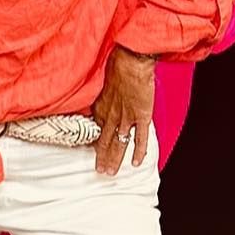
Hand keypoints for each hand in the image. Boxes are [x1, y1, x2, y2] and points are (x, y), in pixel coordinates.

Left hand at [91, 45, 156, 173]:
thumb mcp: (102, 85)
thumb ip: (102, 98)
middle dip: (103, 158)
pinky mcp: (141, 117)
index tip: (93, 154)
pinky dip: (138, 151)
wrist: (131, 62)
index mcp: (101, 108)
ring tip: (111, 172)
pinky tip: (135, 163)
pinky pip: (139, 138)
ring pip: (119, 143)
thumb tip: (99, 105)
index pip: (96, 132)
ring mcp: (126, 118)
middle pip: (105, 141)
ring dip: (115, 159)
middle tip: (100, 171)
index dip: (95, 145)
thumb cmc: (116, 67)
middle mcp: (111, 115)